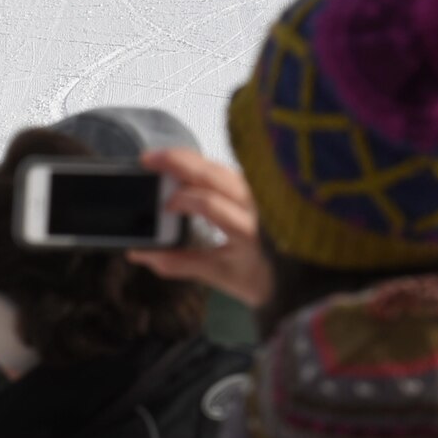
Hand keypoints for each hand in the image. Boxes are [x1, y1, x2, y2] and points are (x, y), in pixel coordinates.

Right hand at [125, 149, 271, 309]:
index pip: (212, 204)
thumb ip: (179, 263)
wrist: (296, 277)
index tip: (163, 207)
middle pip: (215, 174)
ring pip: (221, 167)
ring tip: (161, 159)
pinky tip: (184, 166)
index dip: (184, 200)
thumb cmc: (260, 278)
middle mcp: (257, 205)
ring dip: (189, 160)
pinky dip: (203, 165)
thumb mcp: (218, 274)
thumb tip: (141, 254)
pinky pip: (227, 170)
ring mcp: (259, 192)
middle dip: (179, 162)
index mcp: (249, 230)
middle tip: (147, 159)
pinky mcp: (257, 188)